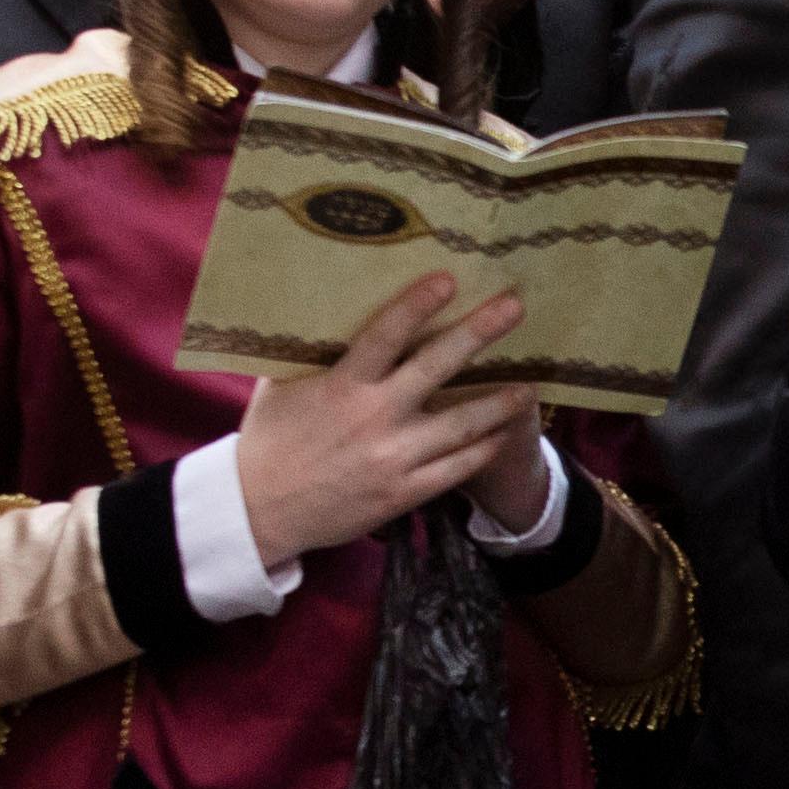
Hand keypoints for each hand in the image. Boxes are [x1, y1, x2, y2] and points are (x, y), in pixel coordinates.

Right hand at [223, 266, 541, 565]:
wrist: (260, 509)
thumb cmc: (269, 439)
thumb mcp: (280, 385)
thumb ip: (312, 353)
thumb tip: (326, 308)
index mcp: (341, 385)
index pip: (385, 335)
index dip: (417, 305)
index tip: (449, 279)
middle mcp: (374, 418)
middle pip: (436, 368)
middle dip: (478, 334)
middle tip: (514, 307)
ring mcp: (393, 458)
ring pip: (461, 425)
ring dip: (499, 402)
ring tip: (529, 386)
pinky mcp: (403, 493)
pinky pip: (455, 469)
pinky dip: (483, 450)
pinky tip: (503, 435)